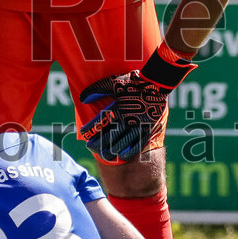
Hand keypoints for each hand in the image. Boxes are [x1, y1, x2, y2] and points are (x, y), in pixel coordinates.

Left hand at [79, 45, 195, 162]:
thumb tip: (82, 99)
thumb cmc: (132, 82)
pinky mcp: (147, 129)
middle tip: (91, 148)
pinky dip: (129, 152)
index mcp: (116, 109)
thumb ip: (97, 90)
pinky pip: (137, 144)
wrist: (156, 84)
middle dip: (98, 145)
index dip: (89, 131)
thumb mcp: (112, 82)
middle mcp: (125, 120)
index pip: (99, 124)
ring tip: (104, 155)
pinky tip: (121, 156)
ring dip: (111, 151)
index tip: (84, 135)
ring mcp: (137, 126)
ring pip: (121, 144)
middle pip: (108, 137)